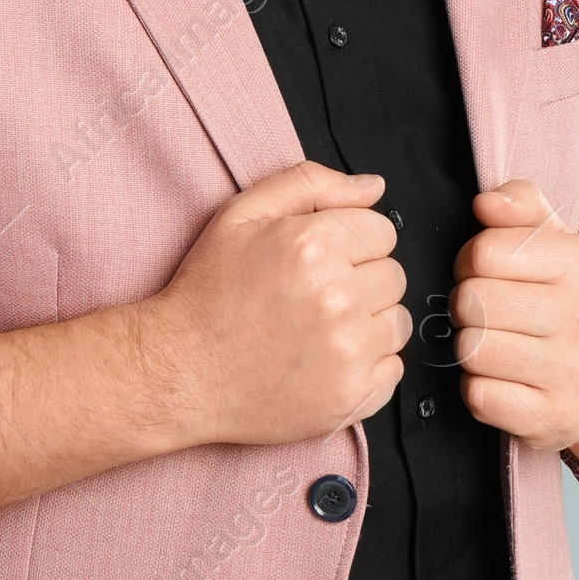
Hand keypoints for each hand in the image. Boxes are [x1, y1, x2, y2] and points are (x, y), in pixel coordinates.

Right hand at [146, 161, 410, 445]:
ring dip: (369, 323)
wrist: (180, 370)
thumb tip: (372, 187)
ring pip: (398, 322)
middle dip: (362, 280)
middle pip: (394, 276)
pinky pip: (394, 369)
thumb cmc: (207, 295)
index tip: (324, 261)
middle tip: (316, 296)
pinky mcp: (351, 394)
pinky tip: (327, 359)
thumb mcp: (241, 214)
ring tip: (320, 329)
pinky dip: (369, 365)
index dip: (352, 243)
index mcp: (314, 244)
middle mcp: (337, 296)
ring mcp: (348, 349)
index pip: (383, 231)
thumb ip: (311, 185)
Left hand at [450, 179, 578, 450]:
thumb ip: (519, 203)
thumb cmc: (566, 300)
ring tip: (499, 345)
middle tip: (492, 313)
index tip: (491, 274)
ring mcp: (574, 373)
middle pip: (471, 301)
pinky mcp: (554, 419)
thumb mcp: (554, 239)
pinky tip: (505, 381)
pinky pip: (479, 396)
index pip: (484, 252)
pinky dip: (481, 390)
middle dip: (468, 306)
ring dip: (472, 348)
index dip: (473, 261)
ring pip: (471, 349)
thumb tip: (486, 203)